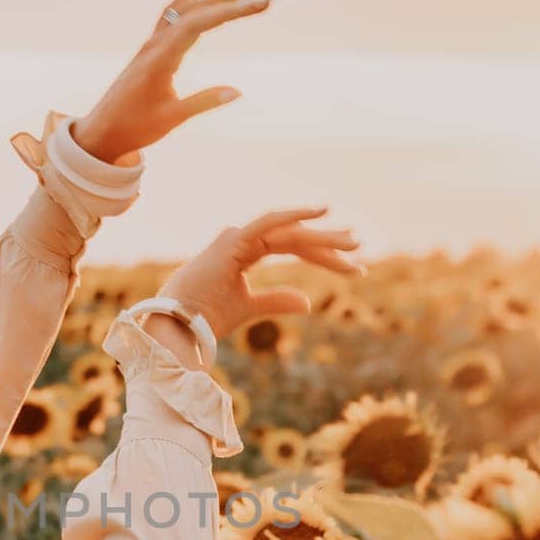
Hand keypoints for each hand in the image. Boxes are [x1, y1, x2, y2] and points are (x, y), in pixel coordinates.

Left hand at [72, 0, 268, 163]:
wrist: (102, 130)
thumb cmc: (134, 128)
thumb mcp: (171, 118)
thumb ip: (203, 102)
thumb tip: (237, 91)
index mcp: (159, 59)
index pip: (199, 24)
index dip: (230, 11)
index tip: (258, 5)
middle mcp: (154, 44)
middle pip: (195, 11)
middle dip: (230, 2)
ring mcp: (151, 43)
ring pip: (184, 10)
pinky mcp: (150, 48)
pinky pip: (170, 14)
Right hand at [160, 207, 363, 340]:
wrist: (179, 326)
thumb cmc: (204, 318)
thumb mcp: (249, 308)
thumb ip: (277, 300)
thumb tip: (308, 303)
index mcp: (244, 252)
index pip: (290, 247)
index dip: (322, 256)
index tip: (353, 267)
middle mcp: (242, 240)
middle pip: (294, 238)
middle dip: (328, 244)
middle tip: (360, 249)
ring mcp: (237, 237)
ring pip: (288, 232)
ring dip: (321, 236)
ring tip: (353, 242)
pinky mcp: (234, 241)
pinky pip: (270, 223)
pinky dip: (295, 216)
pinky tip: (322, 212)